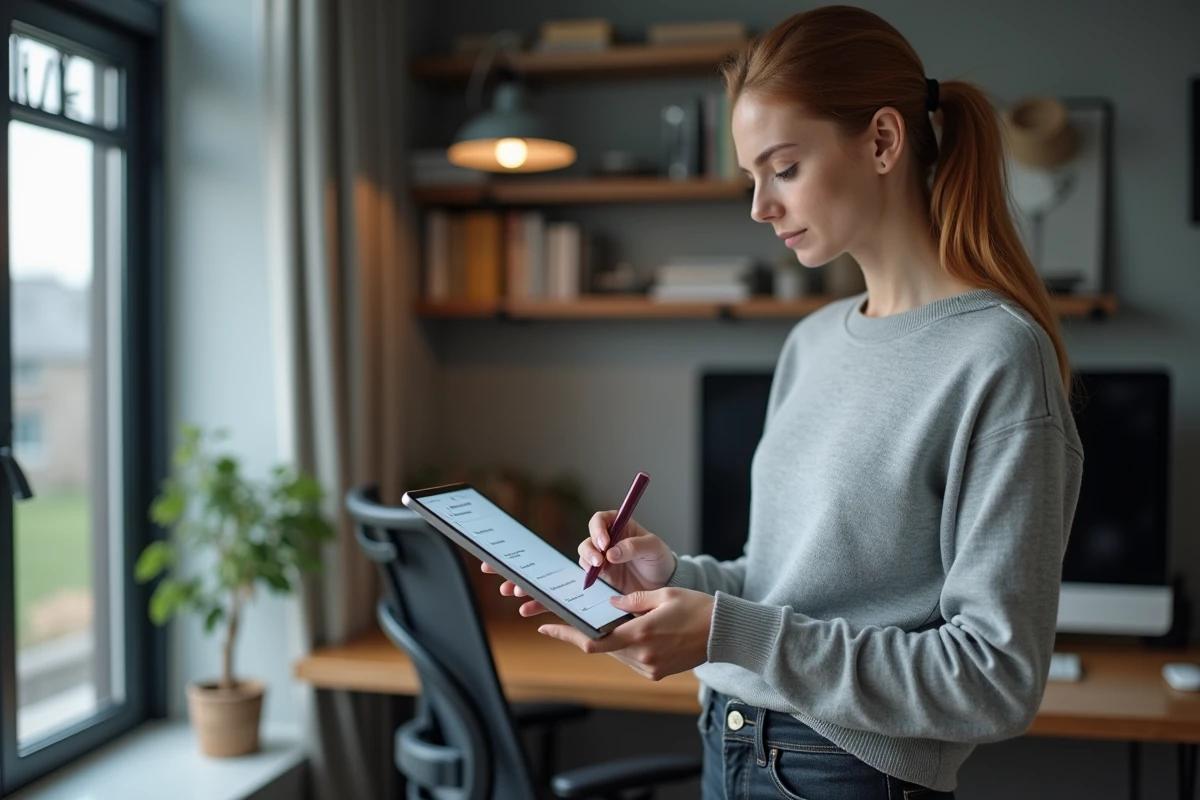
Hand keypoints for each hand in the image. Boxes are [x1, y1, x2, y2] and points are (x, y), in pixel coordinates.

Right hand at [481, 510, 675, 617]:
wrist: (663, 587)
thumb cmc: (659, 561)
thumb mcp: (653, 549)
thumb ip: (635, 546)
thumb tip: (613, 551)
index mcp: (615, 527)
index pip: (599, 522)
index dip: (597, 532)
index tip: (605, 546)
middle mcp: (600, 545)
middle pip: (576, 546)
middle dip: (559, 556)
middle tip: (563, 565)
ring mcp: (593, 567)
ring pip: (564, 570)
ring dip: (539, 580)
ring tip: (515, 589)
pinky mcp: (590, 587)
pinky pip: (564, 591)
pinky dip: (545, 599)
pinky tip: (527, 608)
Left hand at [537, 587, 713, 680]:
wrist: (724, 633)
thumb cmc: (697, 608)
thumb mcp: (664, 595)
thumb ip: (633, 600)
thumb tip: (609, 604)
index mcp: (641, 635)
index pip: (594, 641)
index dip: (567, 635)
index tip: (547, 627)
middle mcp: (642, 657)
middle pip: (602, 648)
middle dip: (586, 634)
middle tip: (569, 620)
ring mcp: (650, 669)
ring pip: (615, 654)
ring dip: (606, 640)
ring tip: (603, 623)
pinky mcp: (656, 674)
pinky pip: (630, 660)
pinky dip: (623, 647)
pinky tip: (626, 632)